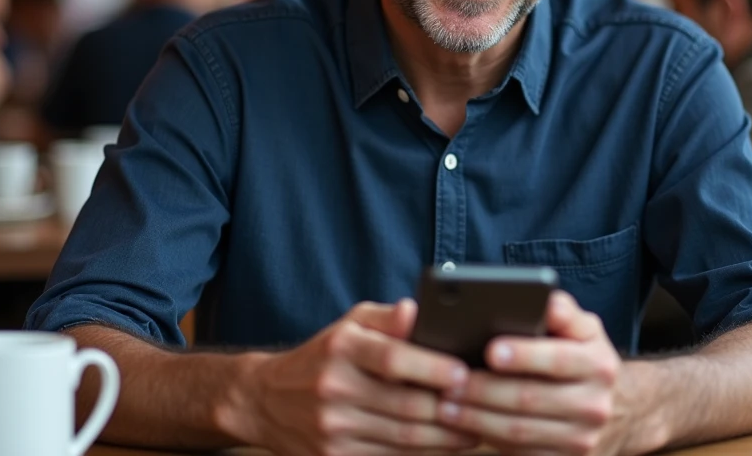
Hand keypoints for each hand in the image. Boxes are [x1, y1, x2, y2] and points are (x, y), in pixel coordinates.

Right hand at [221, 300, 478, 454]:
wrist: (266, 402)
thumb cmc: (324, 355)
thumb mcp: (349, 325)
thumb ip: (386, 318)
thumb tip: (416, 310)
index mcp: (341, 348)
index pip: (391, 359)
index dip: (430, 368)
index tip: (463, 372)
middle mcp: (334, 388)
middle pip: (404, 406)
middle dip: (450, 409)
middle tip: (486, 406)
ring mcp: (333, 429)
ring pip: (403, 439)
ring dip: (445, 437)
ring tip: (476, 428)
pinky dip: (422, 453)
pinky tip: (444, 445)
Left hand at [437, 291, 629, 454]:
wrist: (617, 410)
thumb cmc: (583, 357)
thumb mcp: (583, 329)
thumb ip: (563, 310)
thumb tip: (545, 300)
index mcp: (599, 364)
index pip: (558, 358)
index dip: (523, 355)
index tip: (489, 350)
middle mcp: (595, 404)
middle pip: (530, 398)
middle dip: (485, 390)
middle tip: (450, 382)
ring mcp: (582, 439)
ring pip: (519, 430)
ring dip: (477, 418)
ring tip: (446, 405)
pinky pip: (520, 452)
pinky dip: (487, 438)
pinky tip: (464, 425)